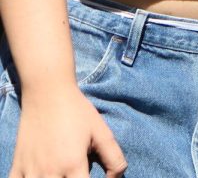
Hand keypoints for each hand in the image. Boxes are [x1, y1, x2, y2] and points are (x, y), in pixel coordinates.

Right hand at [9, 84, 125, 176]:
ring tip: (61, 174)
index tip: (89, 177)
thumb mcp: (102, 132)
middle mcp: (50, 171)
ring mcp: (30, 171)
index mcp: (73, 164)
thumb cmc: (77, 112)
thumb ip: (114, 158)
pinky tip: (38, 177)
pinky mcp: (16, 167)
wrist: (47, 94)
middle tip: (75, 174)